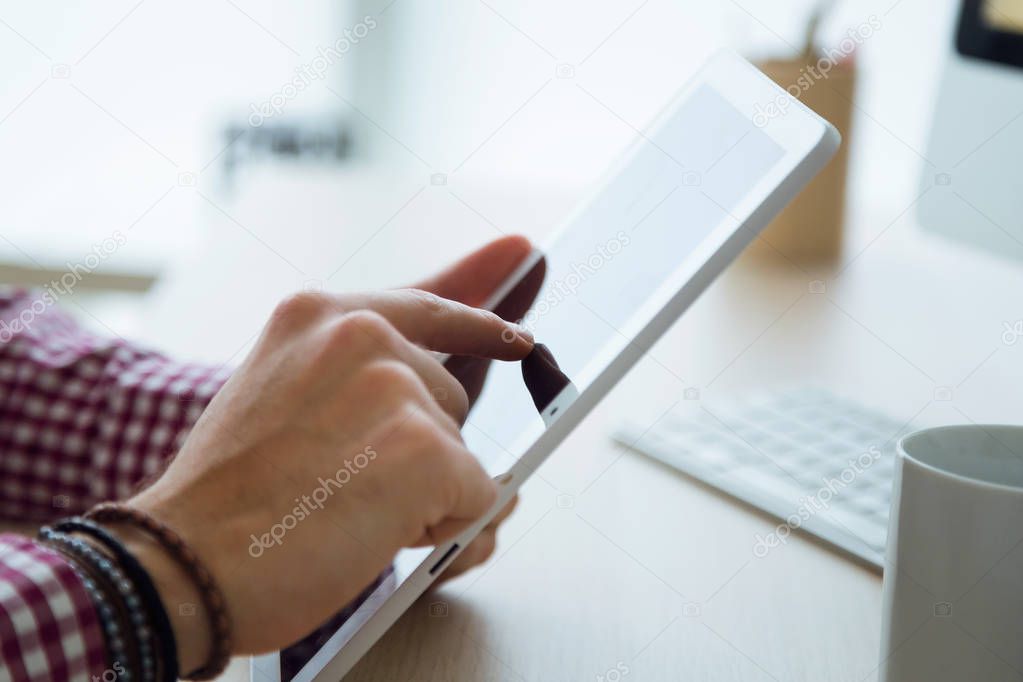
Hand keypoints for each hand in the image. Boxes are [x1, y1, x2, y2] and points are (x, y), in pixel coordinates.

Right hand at [121, 285, 533, 669]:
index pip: (425, 306)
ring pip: (460, 450)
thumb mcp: (276, 395)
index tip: (518, 335)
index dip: (477, 323)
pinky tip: (373, 532)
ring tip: (342, 508)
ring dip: (422, 490)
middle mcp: (362, 334)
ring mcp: (396, 387)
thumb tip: (468, 373)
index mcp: (318, 316)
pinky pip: (479, 495)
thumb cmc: (225, 497)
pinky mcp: (426, 447)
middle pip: (447, 396)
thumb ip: (353, 375)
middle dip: (414, 448)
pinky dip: (442, 527)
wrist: (180, 563)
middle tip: (339, 484)